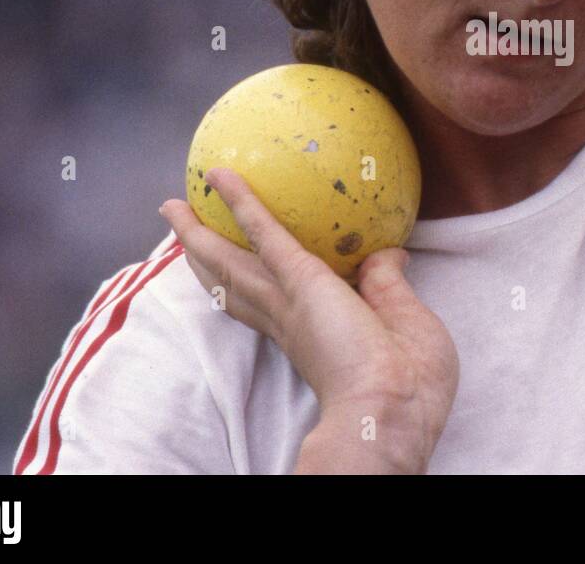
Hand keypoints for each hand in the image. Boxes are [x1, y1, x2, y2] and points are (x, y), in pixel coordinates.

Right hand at [159, 167, 458, 473]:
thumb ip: (389, 287)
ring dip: (199, 233)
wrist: (395, 408)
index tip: (237, 268)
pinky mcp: (300, 282)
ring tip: (174, 206)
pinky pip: (265, 232)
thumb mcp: (406, 324)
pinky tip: (222, 176)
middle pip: (232, 286)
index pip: (268, 308)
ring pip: (231, 262)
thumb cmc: (410, 384)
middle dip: (205, 261)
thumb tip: (390, 254)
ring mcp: (289, 301)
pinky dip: (241, 201)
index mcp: (312, 336)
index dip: (249, 289)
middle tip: (183, 233)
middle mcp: (288, 320)